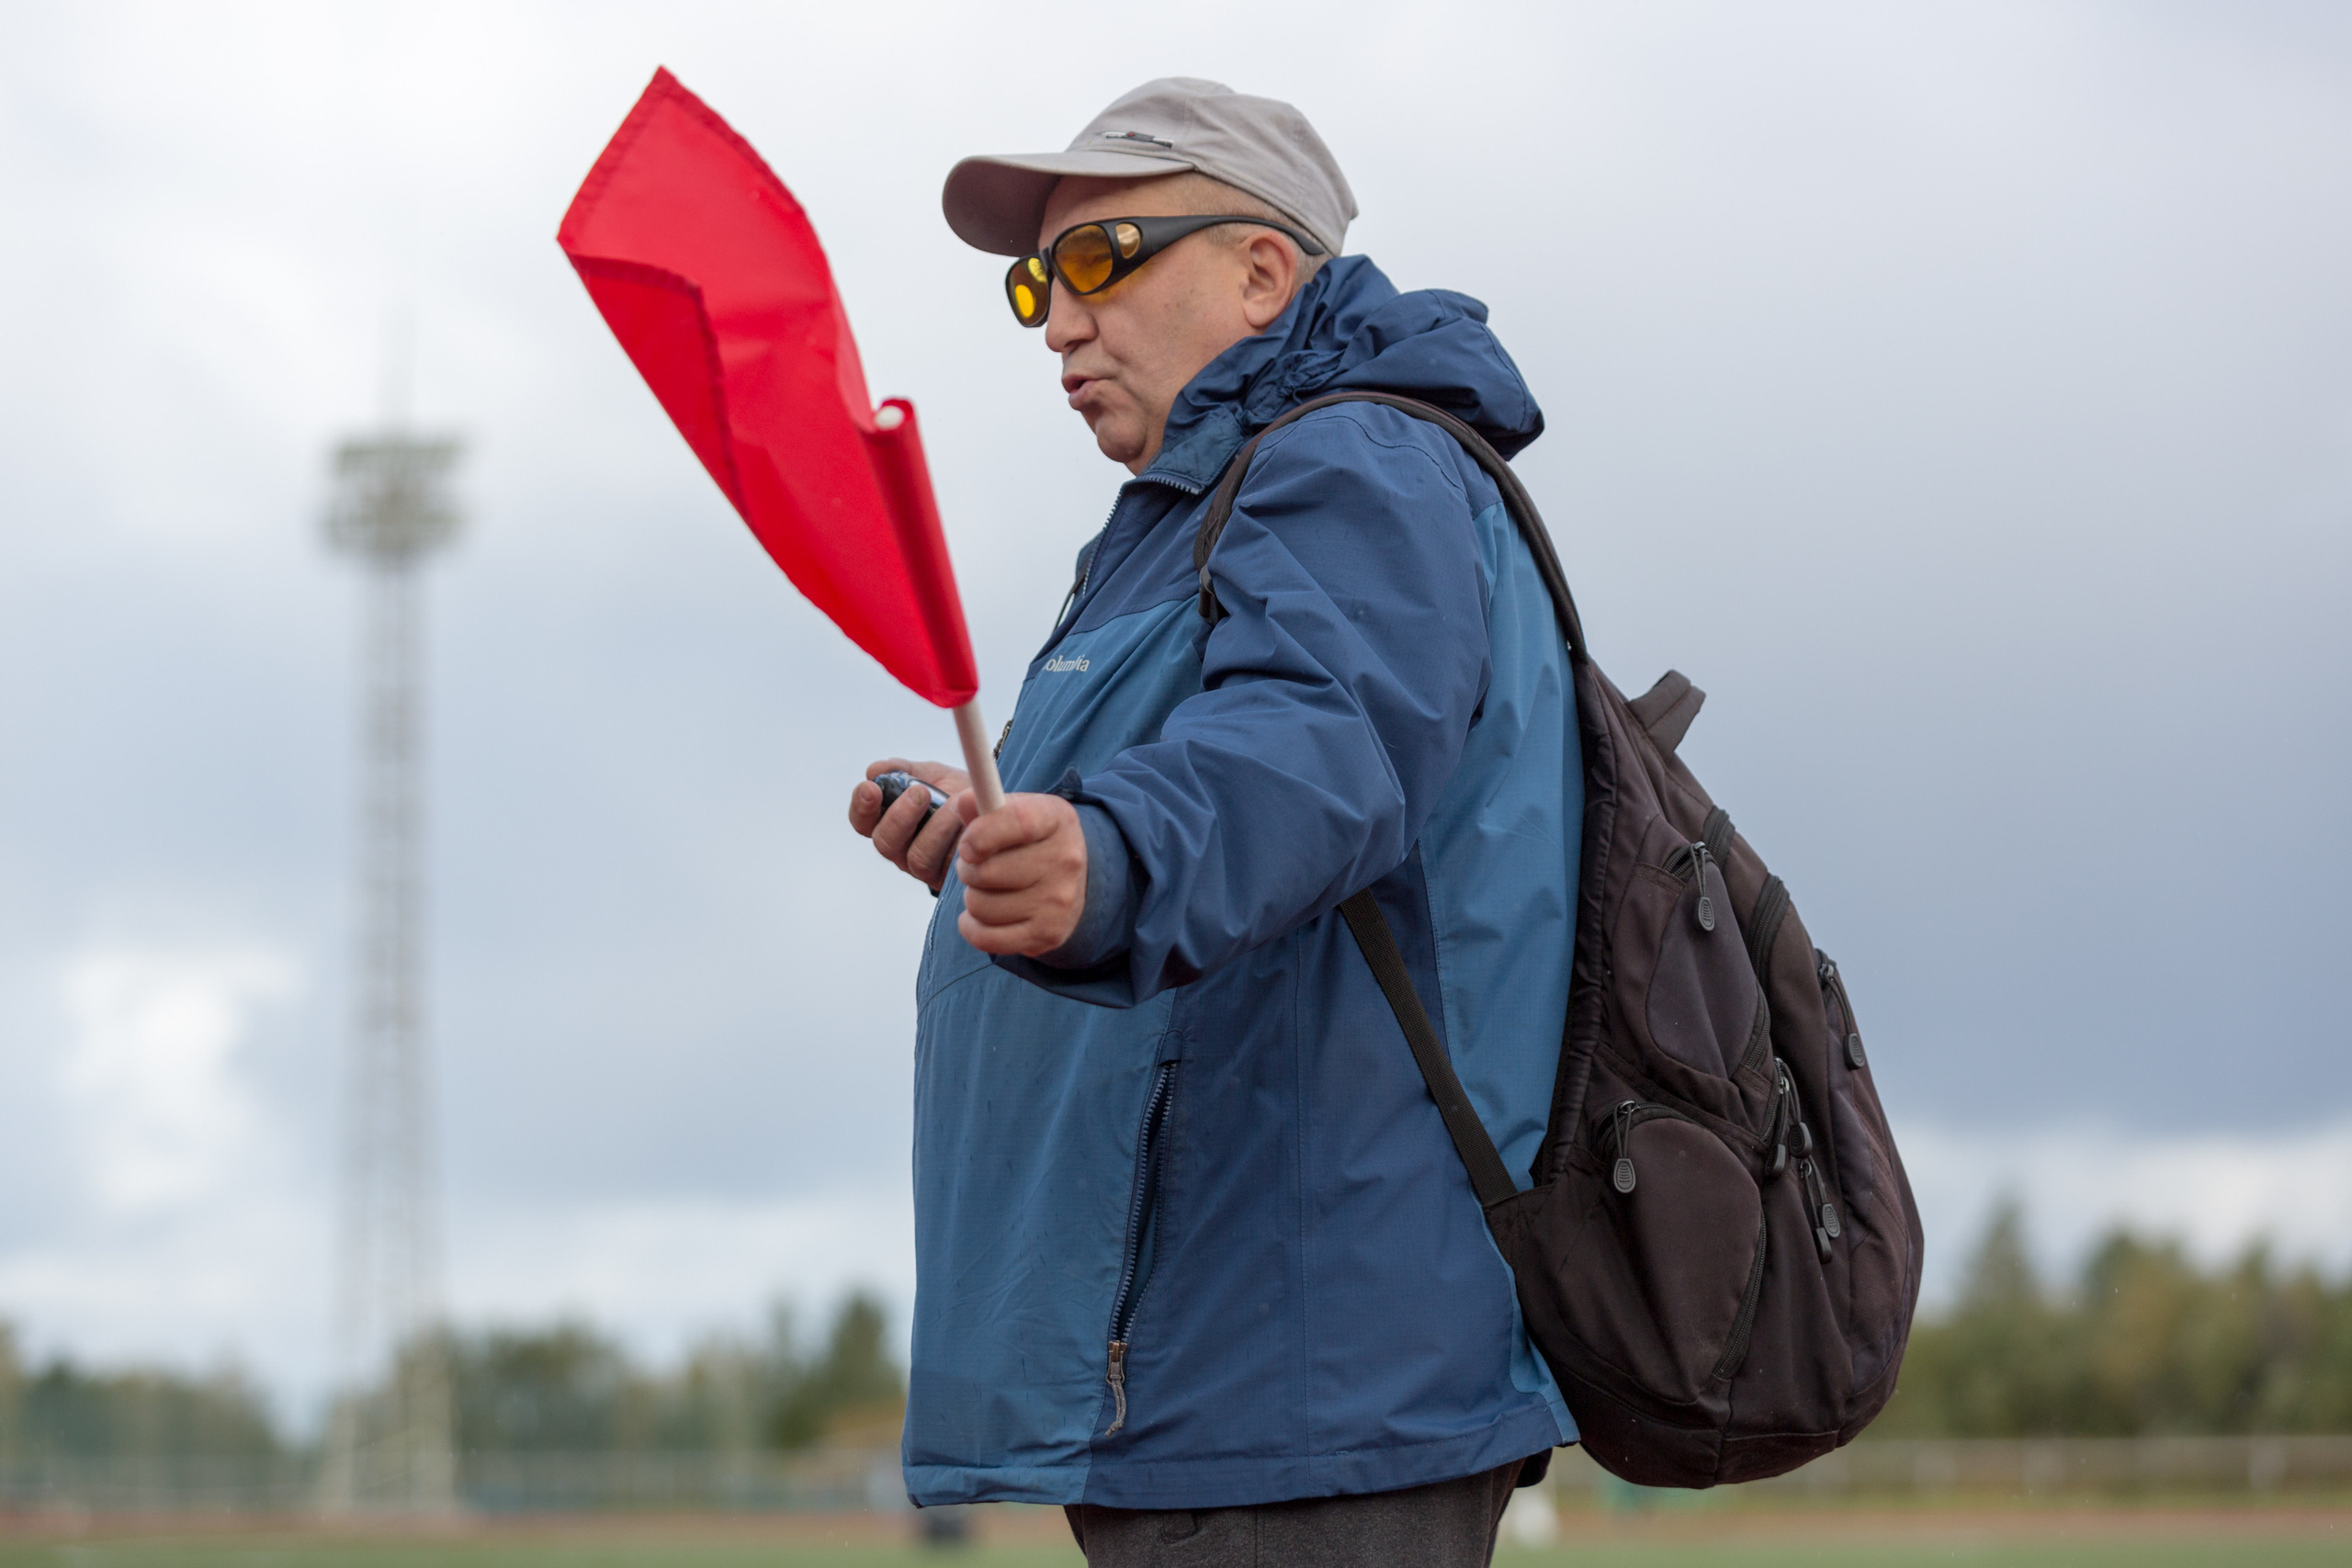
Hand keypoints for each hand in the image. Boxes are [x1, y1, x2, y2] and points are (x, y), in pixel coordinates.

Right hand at [848, 758, 969, 892]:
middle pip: (885, 842)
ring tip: (953, 805)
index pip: (862, 821)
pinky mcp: (949, 878)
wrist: (995, 809)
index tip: (870, 788)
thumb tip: (875, 771)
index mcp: (889, 822)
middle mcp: (901, 848)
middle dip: (900, 816)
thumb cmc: (956, 793)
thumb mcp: (931, 774)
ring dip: (935, 829)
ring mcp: (924, 867)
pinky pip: (949, 867)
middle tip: (921, 793)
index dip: (861, 807)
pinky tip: (969, 825)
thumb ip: (903, 770)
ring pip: (917, 857)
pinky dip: (958, 843)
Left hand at [954, 792, 1087, 956]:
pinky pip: (986, 938)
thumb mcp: (1016, 812)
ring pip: (981, 906)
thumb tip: (965, 801)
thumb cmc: (1032, 842)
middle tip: (975, 867)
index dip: (982, 834)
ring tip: (986, 890)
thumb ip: (986, 805)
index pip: (1018, 822)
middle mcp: (1065, 860)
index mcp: (1057, 819)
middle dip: (968, 870)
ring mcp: (1058, 901)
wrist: (1073, 882)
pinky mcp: (1048, 934)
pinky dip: (972, 928)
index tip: (966, 847)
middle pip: (988, 871)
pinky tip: (980, 917)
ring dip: (972, 898)